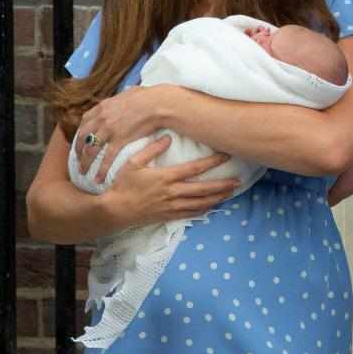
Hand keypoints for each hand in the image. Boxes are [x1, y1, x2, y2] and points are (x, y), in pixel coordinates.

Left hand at [75, 85, 168, 182]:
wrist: (157, 103)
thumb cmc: (148, 96)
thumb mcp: (130, 92)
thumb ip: (124, 96)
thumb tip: (129, 93)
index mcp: (104, 106)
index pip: (85, 120)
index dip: (81, 132)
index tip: (81, 140)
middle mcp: (102, 118)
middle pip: (83, 137)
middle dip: (78, 150)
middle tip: (78, 159)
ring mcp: (109, 130)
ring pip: (91, 149)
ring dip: (85, 162)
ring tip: (84, 173)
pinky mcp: (119, 140)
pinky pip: (106, 158)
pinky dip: (101, 170)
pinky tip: (99, 178)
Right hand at [104, 135, 239, 223]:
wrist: (114, 210)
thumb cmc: (122, 184)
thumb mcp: (133, 162)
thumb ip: (151, 149)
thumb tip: (168, 137)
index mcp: (166, 177)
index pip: (195, 168)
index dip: (213, 161)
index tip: (226, 155)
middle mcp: (172, 192)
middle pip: (204, 188)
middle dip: (223, 184)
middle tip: (238, 180)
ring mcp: (172, 206)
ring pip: (201, 203)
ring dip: (217, 198)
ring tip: (231, 193)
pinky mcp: (168, 216)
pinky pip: (191, 214)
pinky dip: (204, 210)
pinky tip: (212, 206)